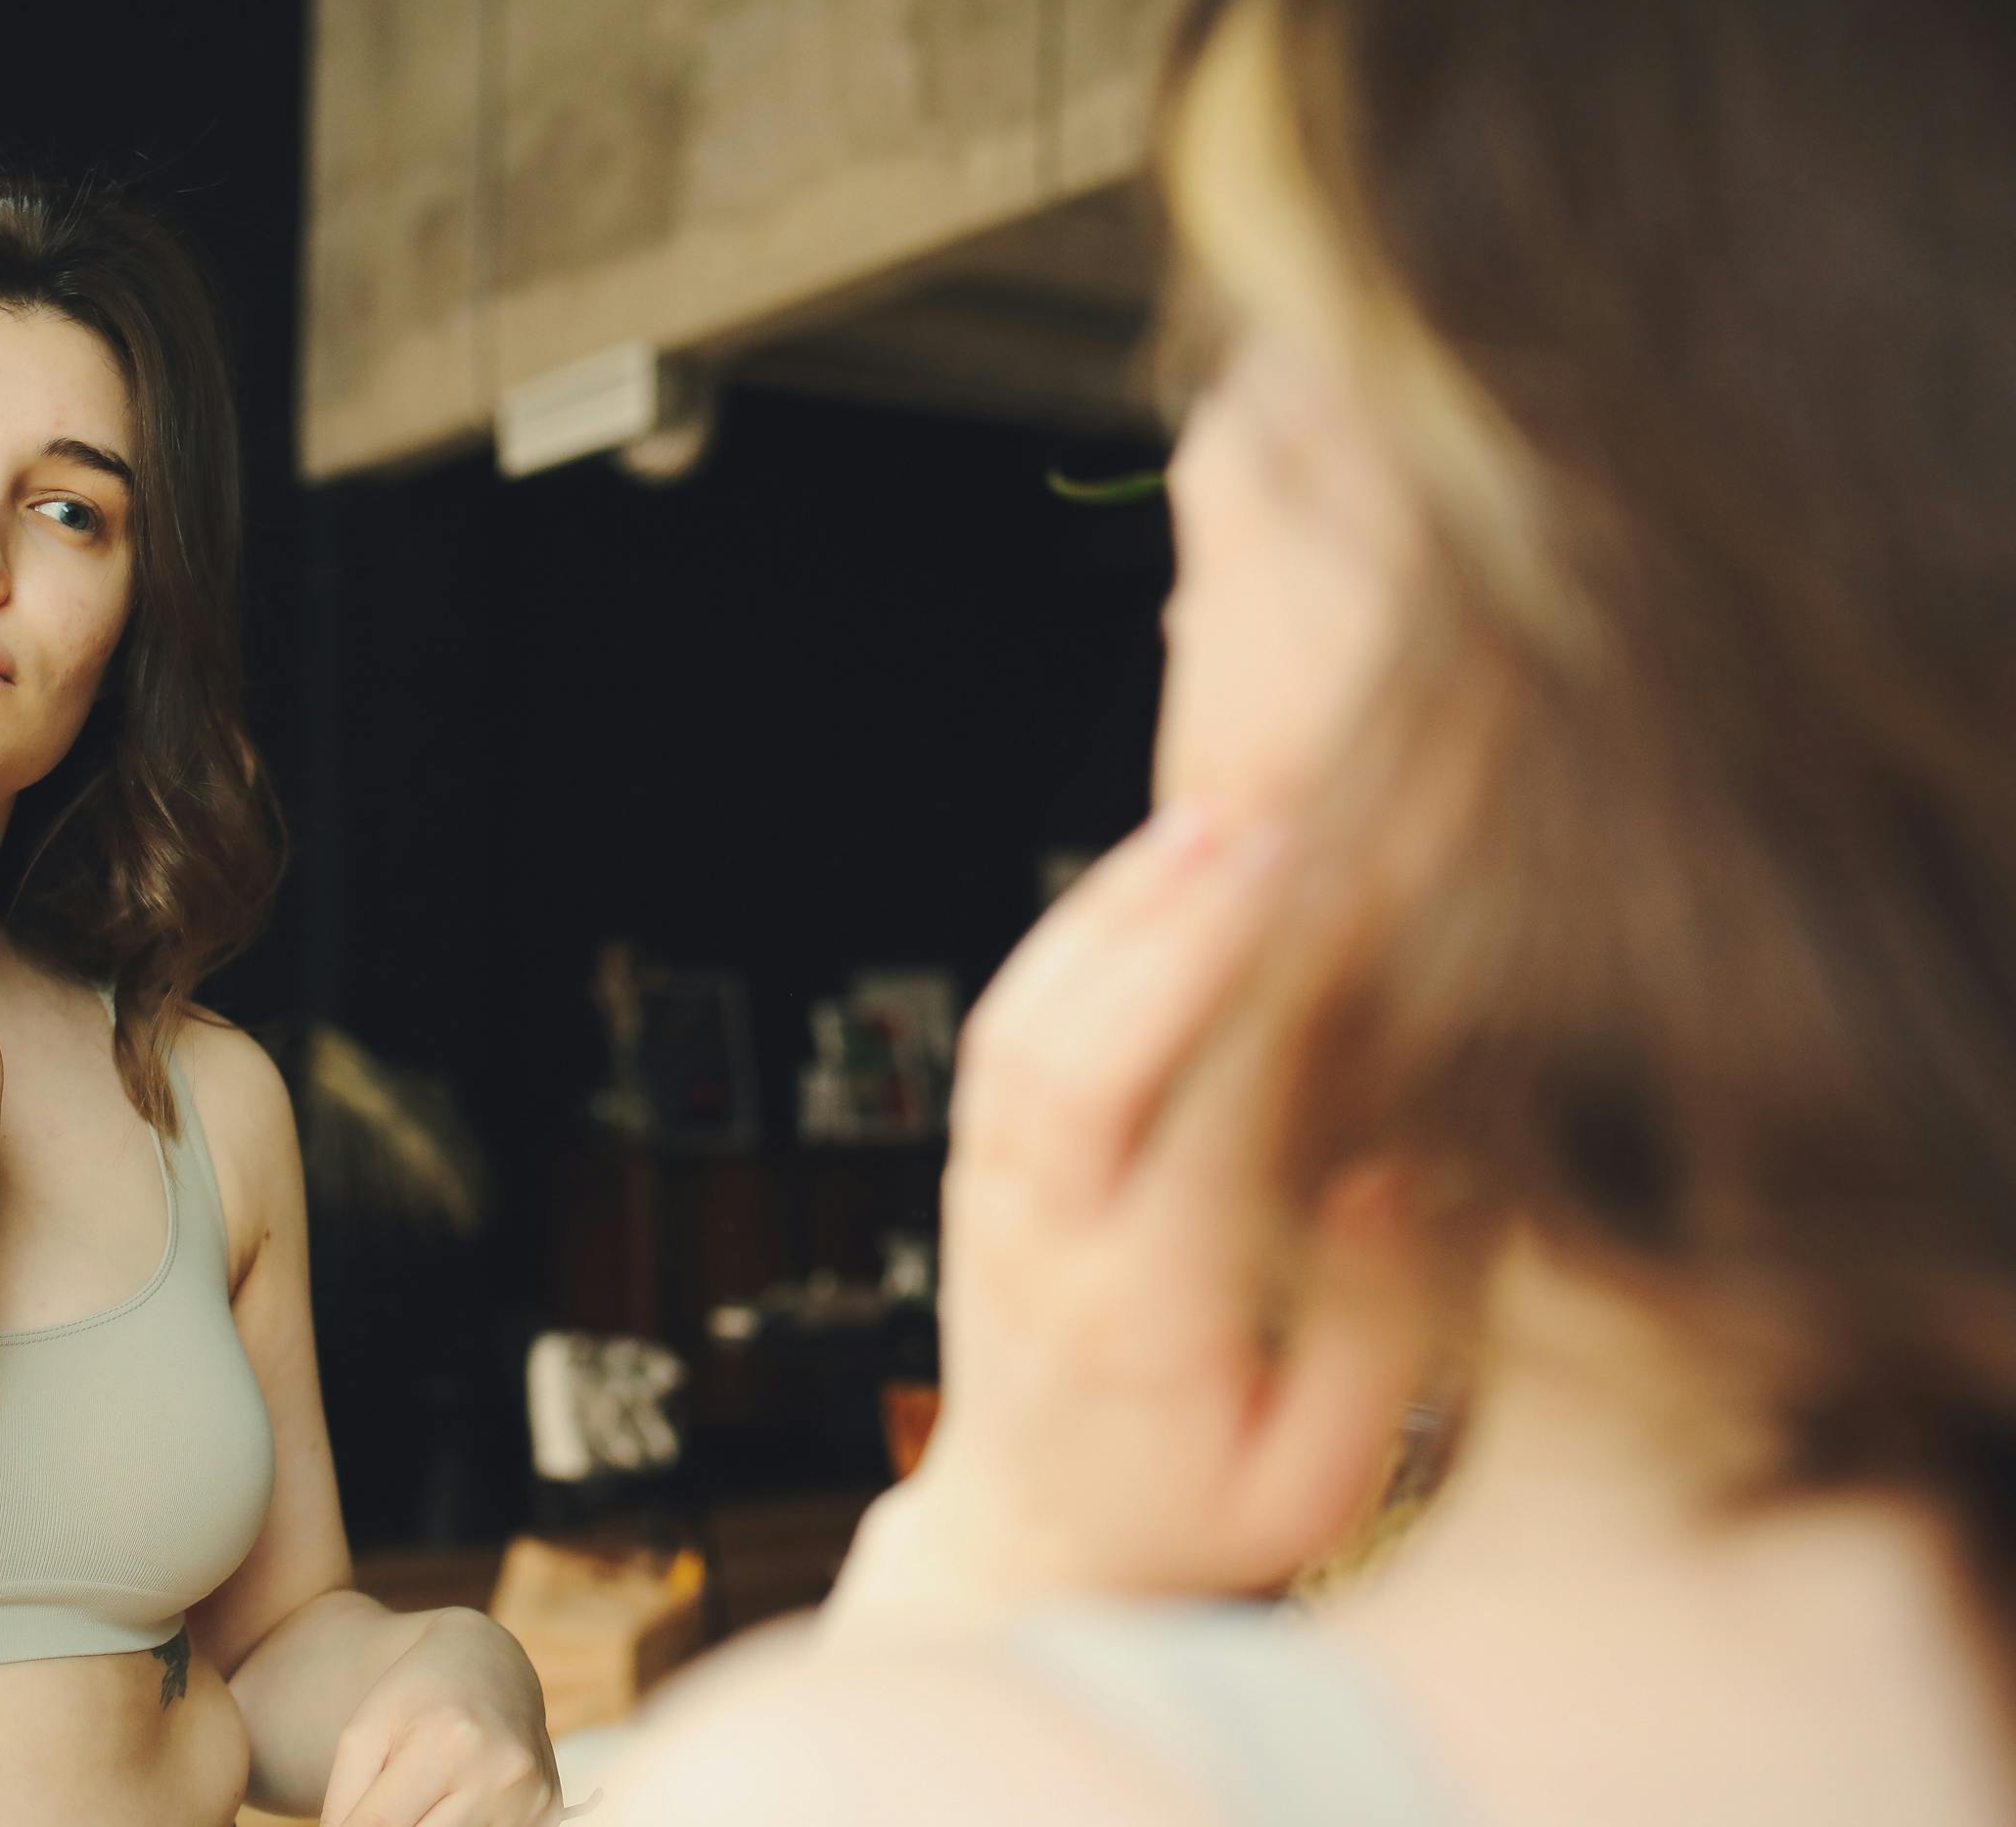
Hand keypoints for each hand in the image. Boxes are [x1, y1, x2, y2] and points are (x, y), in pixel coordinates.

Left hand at [324, 1609, 562, 1826]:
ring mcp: (532, 1798)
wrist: (489, 1662)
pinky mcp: (548, 1812)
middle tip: (390, 1802)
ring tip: (423, 1794)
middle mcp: (500, 1773)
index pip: (380, 1826)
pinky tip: (452, 1801)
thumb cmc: (415, 1695)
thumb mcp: (365, 1729)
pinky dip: (462, 1826)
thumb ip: (344, 1797)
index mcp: (448, 1743)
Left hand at [827, 804, 1423, 1627]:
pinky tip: (1143, 874)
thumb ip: (1363, 1337)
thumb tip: (1393, 1172)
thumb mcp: (1310, 1479)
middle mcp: (1041, 1246)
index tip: (1365, 928)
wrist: (1029, 1545)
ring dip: (1115, 912)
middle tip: (1286, 835)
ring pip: (1026, 1025)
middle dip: (1180, 935)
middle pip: (1083, 1060)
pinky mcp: (974, 1169)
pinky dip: (1067, 939)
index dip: (1279, 1020)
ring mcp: (987, 1199)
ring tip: (1218, 820)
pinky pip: (1001, 1032)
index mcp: (1136, 1325)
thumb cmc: (1195, 1517)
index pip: (1204, 1139)